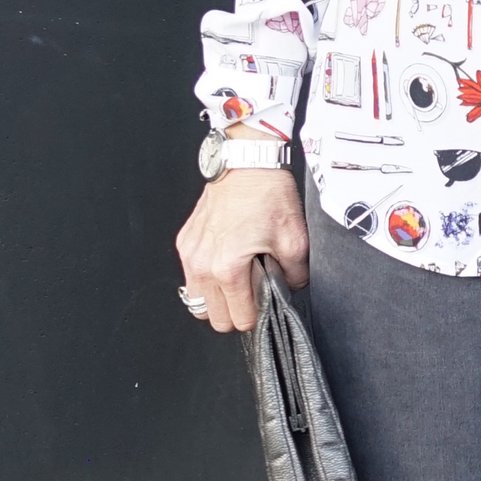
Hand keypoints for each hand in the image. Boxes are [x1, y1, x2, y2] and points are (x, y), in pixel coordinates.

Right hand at [175, 162, 307, 334]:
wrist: (247, 162)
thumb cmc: (267, 194)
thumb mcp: (295, 240)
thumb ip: (295, 275)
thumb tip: (290, 288)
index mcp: (227, 268)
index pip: (239, 318)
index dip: (257, 314)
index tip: (267, 299)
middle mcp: (201, 264)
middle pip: (213, 317)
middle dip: (236, 311)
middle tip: (253, 290)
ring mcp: (189, 253)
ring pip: (198, 301)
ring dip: (218, 298)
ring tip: (239, 278)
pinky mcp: (185, 241)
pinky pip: (191, 277)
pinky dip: (207, 278)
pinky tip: (227, 261)